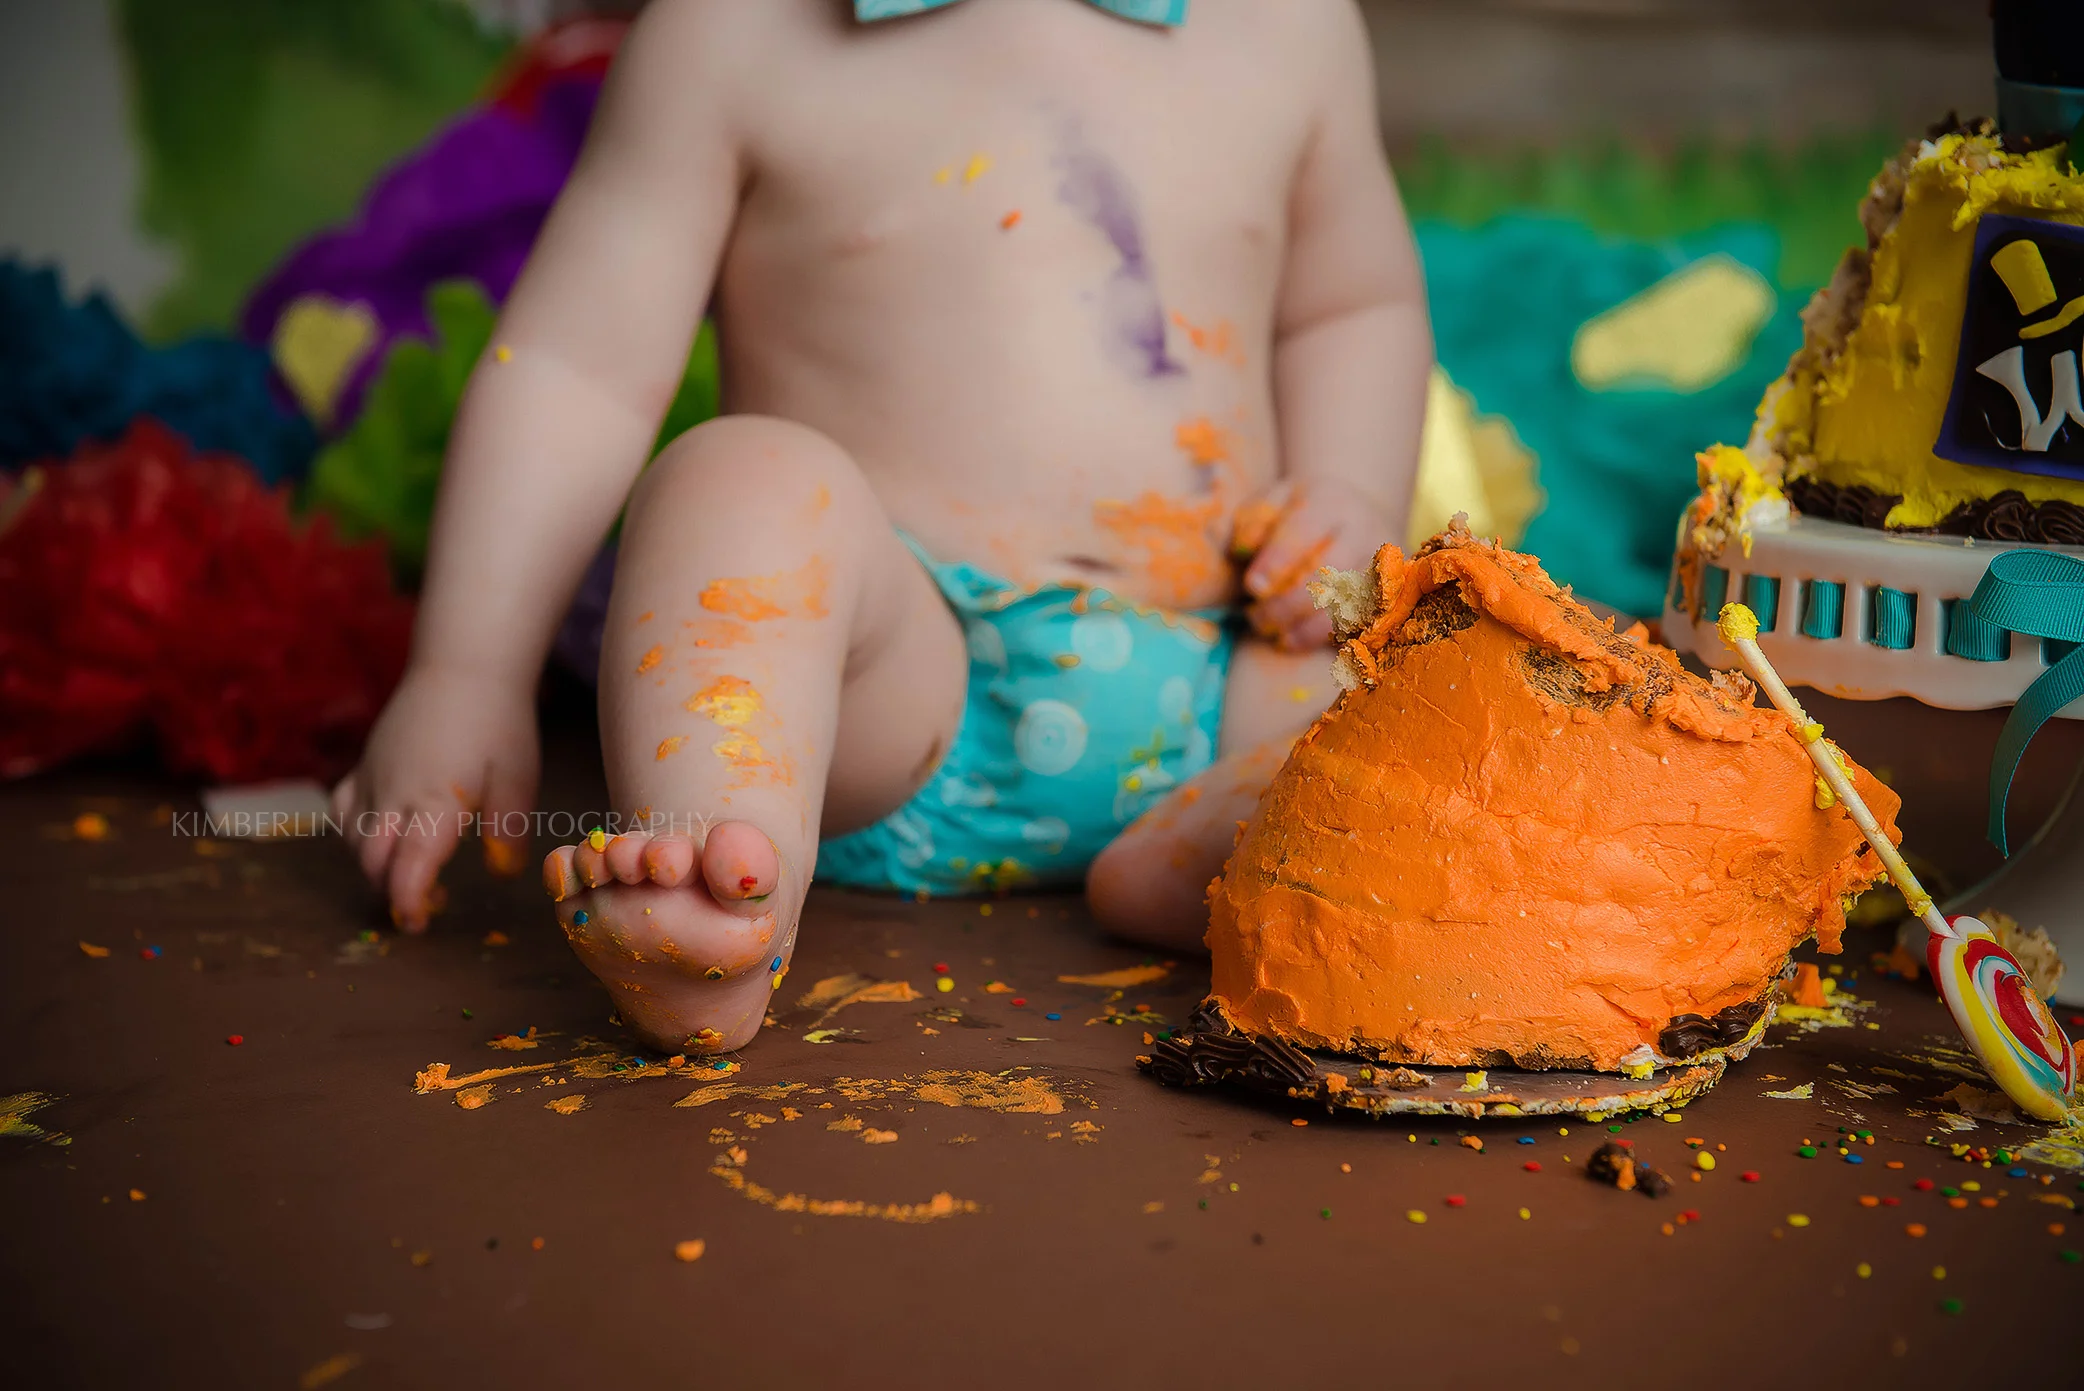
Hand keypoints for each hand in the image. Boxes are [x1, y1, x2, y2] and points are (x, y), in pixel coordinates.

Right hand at [331, 665, 539, 930]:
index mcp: (435, 800)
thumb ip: (508, 828)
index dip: (408, 900)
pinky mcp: (364, 765)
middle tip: (427, 907)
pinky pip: (343, 811)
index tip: (417, 923)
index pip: (409, 865)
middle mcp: (393, 793)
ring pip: (354, 839)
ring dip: (376, 866)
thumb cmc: (500, 722)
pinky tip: (384, 838)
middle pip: (373, 860)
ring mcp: (372, 777)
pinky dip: (355, 835)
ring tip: (412, 873)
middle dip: (393, 891)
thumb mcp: (518, 776)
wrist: (463, 666)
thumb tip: (501, 871)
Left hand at [1235, 478, 1395, 650]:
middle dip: (1290, 602)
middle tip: (1257, 617)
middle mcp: (1364, 532)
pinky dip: (1330, 639)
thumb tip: (1241, 549)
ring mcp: (1382, 566)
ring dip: (1309, 628)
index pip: (1306, 530)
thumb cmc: (1301, 512)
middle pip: (1332, 571)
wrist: (1357, 514)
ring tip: (1275, 634)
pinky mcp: (1389, 596)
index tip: (1253, 586)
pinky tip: (1297, 642)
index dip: (1278, 560)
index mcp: (1331, 502)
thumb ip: (1254, 520)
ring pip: (1351, 603)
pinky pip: (1363, 625)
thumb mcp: (1274, 502)